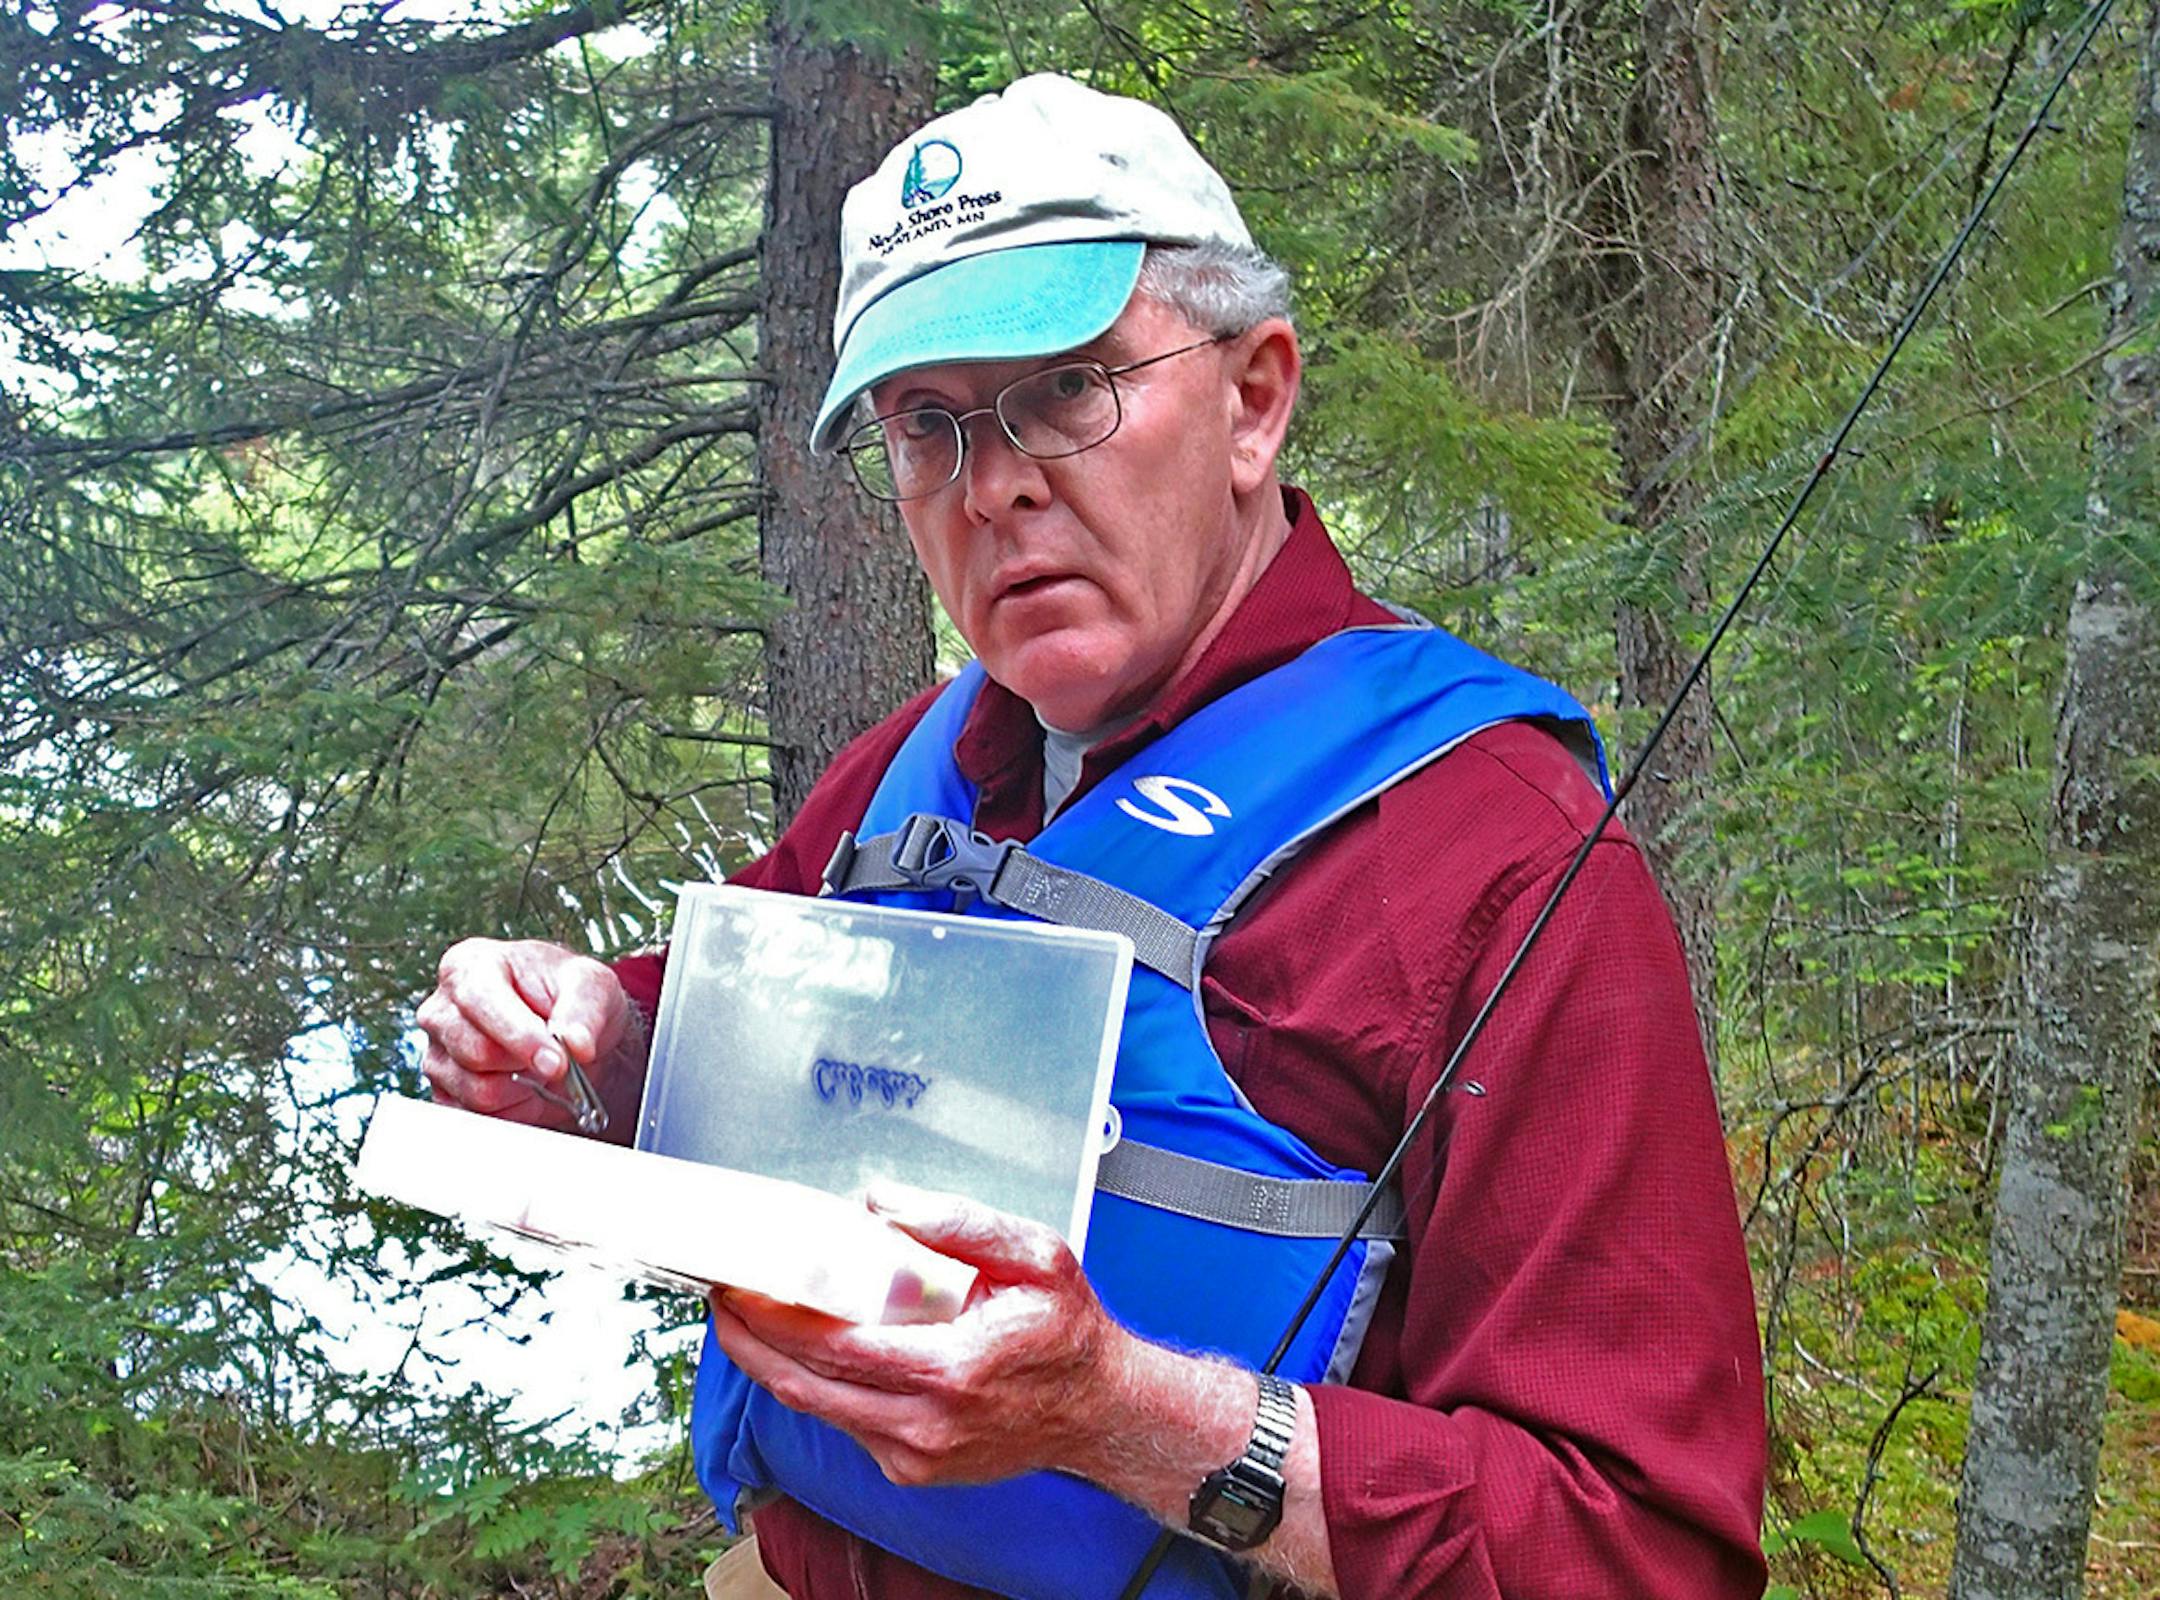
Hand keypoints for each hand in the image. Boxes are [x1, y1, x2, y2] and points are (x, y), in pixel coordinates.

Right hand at [417, 938, 641, 1139]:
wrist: (569, 1034)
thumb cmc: (572, 997)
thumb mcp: (593, 985)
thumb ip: (584, 1009)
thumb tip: (575, 1044)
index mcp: (469, 965)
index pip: (480, 1000)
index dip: (519, 1035)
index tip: (557, 1059)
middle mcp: (442, 1010)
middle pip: (476, 1053)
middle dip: (526, 1063)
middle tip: (555, 1057)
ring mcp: (438, 1054)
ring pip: (478, 1091)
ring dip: (521, 1088)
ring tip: (536, 1066)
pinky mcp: (444, 1093)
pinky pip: (477, 1118)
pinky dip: (511, 1109)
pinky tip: (522, 1085)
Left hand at [708, 1182, 1127, 1486]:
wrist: (1099, 1410)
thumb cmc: (1067, 1332)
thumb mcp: (1036, 1254)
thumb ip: (959, 1223)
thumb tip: (880, 1202)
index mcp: (950, 1369)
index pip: (832, 1345)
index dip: (773, 1316)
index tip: (740, 1282)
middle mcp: (924, 1423)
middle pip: (804, 1383)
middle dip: (750, 1339)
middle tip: (723, 1295)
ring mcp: (913, 1454)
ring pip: (815, 1407)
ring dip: (772, 1361)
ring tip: (748, 1315)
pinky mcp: (910, 1468)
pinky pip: (844, 1420)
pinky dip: (816, 1381)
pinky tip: (807, 1345)